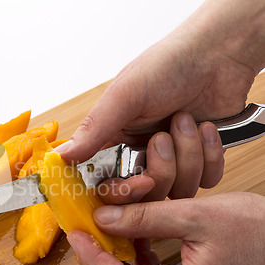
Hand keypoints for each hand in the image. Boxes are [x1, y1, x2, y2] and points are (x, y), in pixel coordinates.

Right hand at [57, 0, 264, 197]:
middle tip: (162, 138)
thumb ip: (94, 129)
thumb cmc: (166, 66)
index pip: (108, 185)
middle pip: (146, 194)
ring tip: (186, 120)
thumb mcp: (124, 95)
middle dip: (161, 169)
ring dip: (188, 154)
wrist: (217, 54)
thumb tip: (62, 156)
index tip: (137, 181)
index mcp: (114, 142)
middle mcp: (140, 155)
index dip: (121, 191)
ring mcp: (173, 161)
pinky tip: (205, 128)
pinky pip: (207, 180)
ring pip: (178, 189)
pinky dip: (210, 155)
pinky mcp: (201, 161)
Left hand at [67, 192, 264, 264]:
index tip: (77, 236)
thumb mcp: (195, 215)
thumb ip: (145, 217)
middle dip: (98, 263)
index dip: (94, 259)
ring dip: (113, 264)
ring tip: (102, 237)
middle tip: (83, 235)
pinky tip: (132, 243)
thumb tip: (105, 219)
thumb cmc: (257, 231)